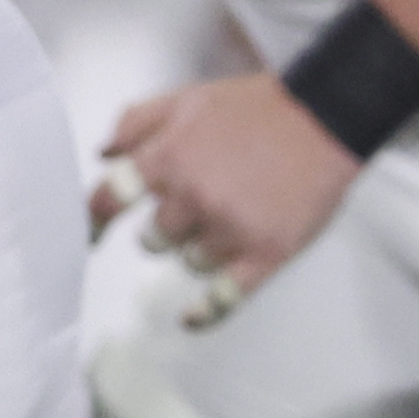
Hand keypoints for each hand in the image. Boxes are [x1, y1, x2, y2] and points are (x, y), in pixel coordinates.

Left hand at [103, 74, 357, 321]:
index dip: (93, 221)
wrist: (330, 114)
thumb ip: (137, 121)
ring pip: (190, 262)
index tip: (88, 235)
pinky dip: (206, 311)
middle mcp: (194, 197)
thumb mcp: (189, 99)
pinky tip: (191, 318)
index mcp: (169, 158)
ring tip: (234, 221)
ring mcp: (231, 228)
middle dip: (169, 227)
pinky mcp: (267, 252)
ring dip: (202, 248)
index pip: (110, 200)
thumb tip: (103, 154)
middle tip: (199, 206)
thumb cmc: (261, 107)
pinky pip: (225, 295)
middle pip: (153, 240)